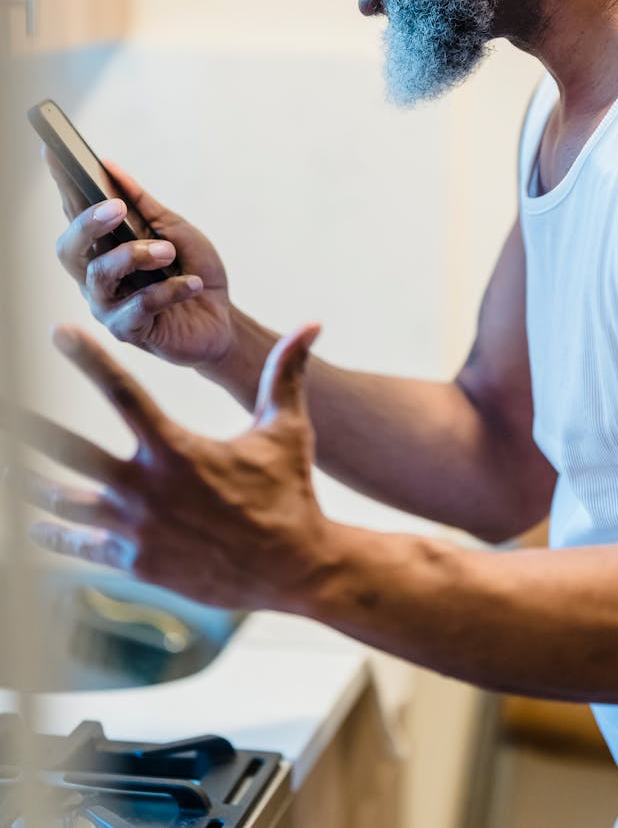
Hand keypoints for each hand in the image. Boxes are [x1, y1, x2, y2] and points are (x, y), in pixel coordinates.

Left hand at [19, 322, 327, 610]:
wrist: (295, 569)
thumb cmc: (289, 493)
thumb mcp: (287, 428)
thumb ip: (287, 373)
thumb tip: (312, 323)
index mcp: (176, 449)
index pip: (121, 392)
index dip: (87, 358)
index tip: (59, 331)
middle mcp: (147, 488)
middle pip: (69, 452)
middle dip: (28, 429)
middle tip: (2, 409)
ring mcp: (136, 530)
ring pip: (63, 502)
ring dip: (29, 484)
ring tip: (5, 468)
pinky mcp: (134, 564)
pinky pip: (78, 546)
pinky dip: (51, 533)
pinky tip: (31, 523)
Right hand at [46, 148, 233, 365]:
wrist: (221, 317)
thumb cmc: (192, 270)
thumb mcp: (174, 230)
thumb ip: (143, 203)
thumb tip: (109, 165)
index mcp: (103, 248)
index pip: (73, 212)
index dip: (60, 184)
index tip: (52, 150)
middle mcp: (96, 276)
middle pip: (68, 249)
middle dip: (88, 224)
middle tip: (117, 208)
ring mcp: (108, 305)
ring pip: (100, 276)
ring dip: (135, 256)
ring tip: (169, 251)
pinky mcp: (128, 331)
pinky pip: (137, 307)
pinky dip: (167, 291)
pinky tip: (191, 283)